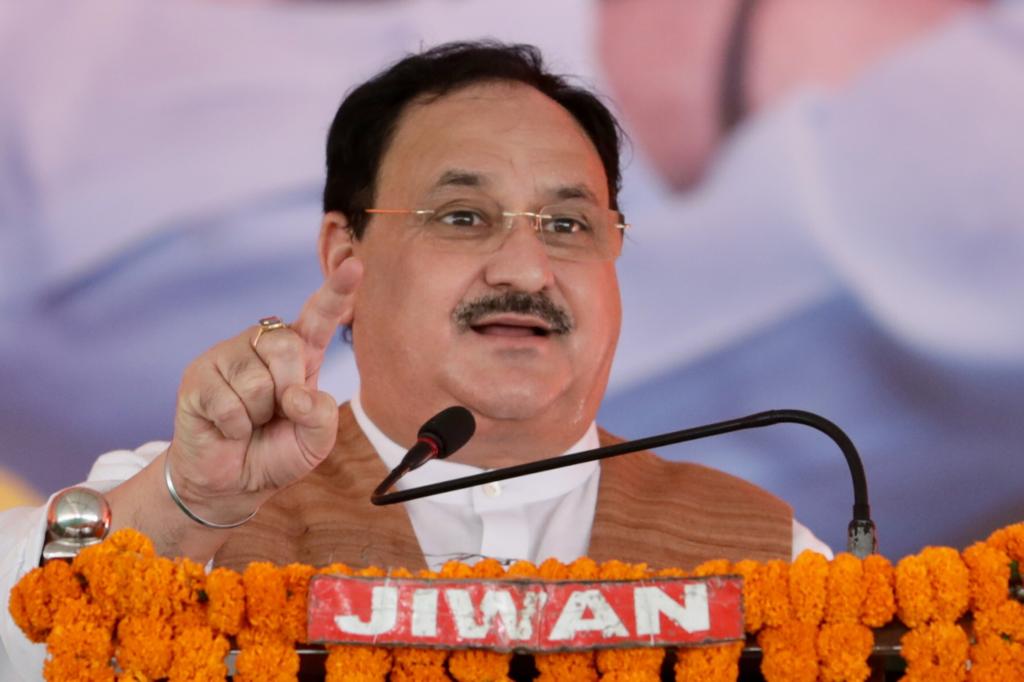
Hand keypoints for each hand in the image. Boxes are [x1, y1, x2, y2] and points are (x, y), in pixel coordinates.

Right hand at [165, 256, 362, 522]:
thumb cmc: (277, 452)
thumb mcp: (315, 441)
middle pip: (287, 347)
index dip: (336, 291)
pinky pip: (228, 402)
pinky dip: (234, 427)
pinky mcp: (199, 376)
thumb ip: (320, 418)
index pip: (319, 316)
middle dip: (288, 391)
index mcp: (299, 354)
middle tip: (276, 414)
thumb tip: (296, 396)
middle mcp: (263, 345)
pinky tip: (227, 429)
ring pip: (257, 381)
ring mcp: (228, 357)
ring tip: (249, 422)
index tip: (354, 265)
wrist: (232, 482)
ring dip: (258, 415)